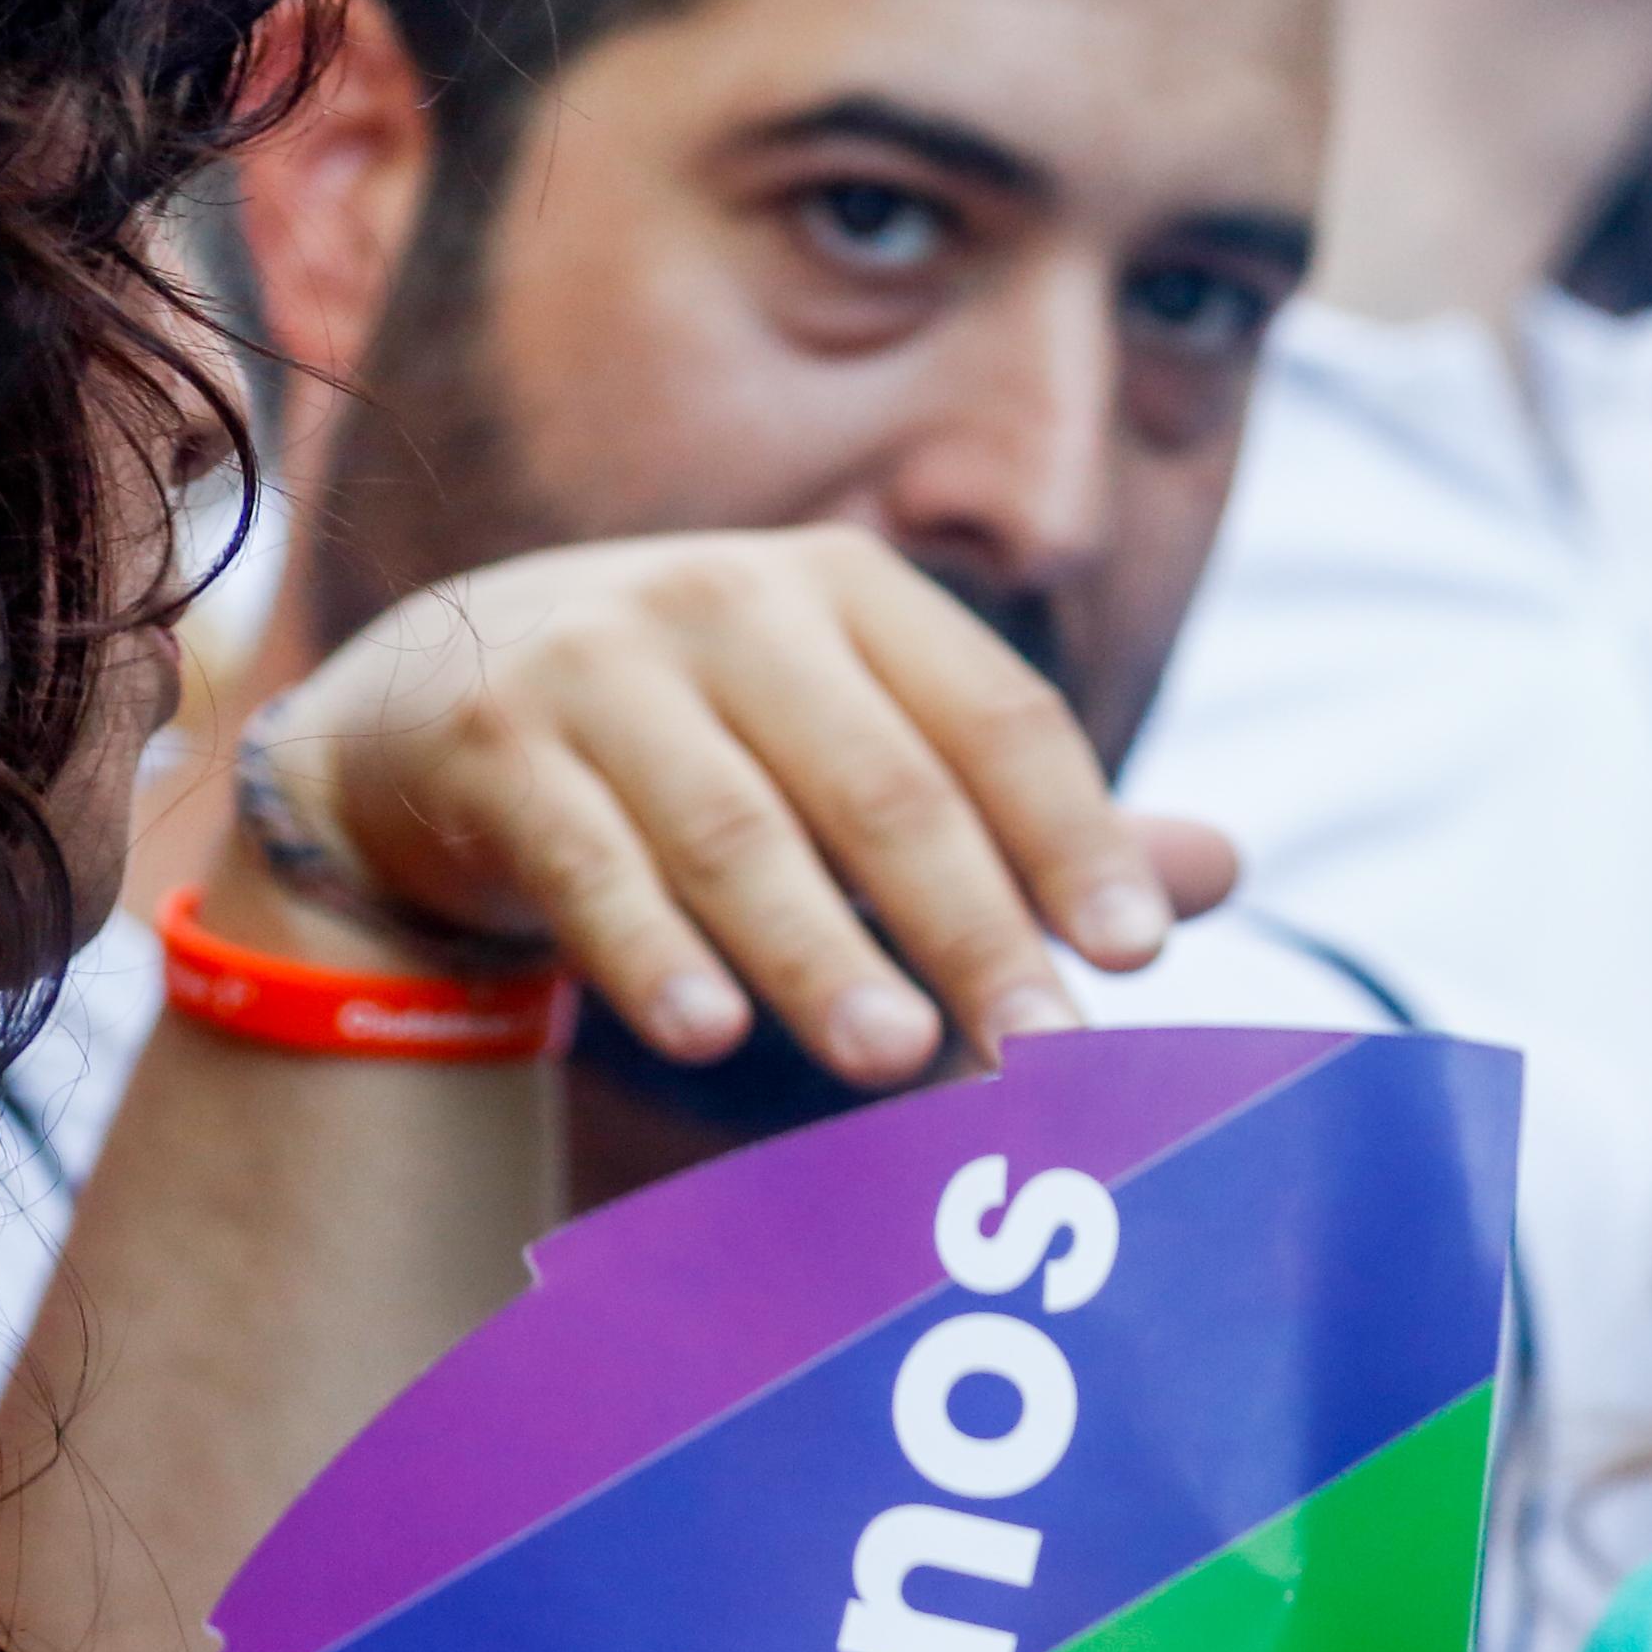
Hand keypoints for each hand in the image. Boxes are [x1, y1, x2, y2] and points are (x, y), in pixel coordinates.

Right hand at [238, 526, 1234, 1081]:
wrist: (428, 703)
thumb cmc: (706, 739)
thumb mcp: (861, 744)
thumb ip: (1025, 818)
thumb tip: (1222, 872)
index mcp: (853, 594)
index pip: (997, 718)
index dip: (1076, 837)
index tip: (1142, 957)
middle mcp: (730, 602)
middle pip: (882, 783)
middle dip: (972, 924)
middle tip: (1049, 1048)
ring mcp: (596, 663)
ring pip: (735, 827)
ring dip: (820, 950)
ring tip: (898, 1057)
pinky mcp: (486, 744)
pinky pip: (585, 860)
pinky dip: (650, 951)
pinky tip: (710, 1034)